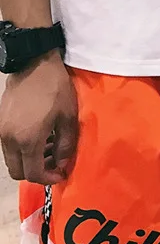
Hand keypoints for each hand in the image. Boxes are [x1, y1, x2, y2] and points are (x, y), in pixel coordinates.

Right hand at [0, 52, 77, 183]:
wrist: (34, 64)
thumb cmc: (55, 89)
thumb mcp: (68, 117)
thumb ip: (66, 145)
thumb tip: (63, 164)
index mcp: (28, 140)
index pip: (34, 174)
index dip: (49, 179)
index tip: (61, 174)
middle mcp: (9, 140)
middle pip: (18, 172)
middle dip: (36, 173)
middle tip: (55, 164)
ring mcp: (1, 132)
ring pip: (12, 160)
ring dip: (29, 161)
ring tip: (49, 148)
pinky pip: (8, 146)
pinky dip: (22, 149)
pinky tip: (38, 136)